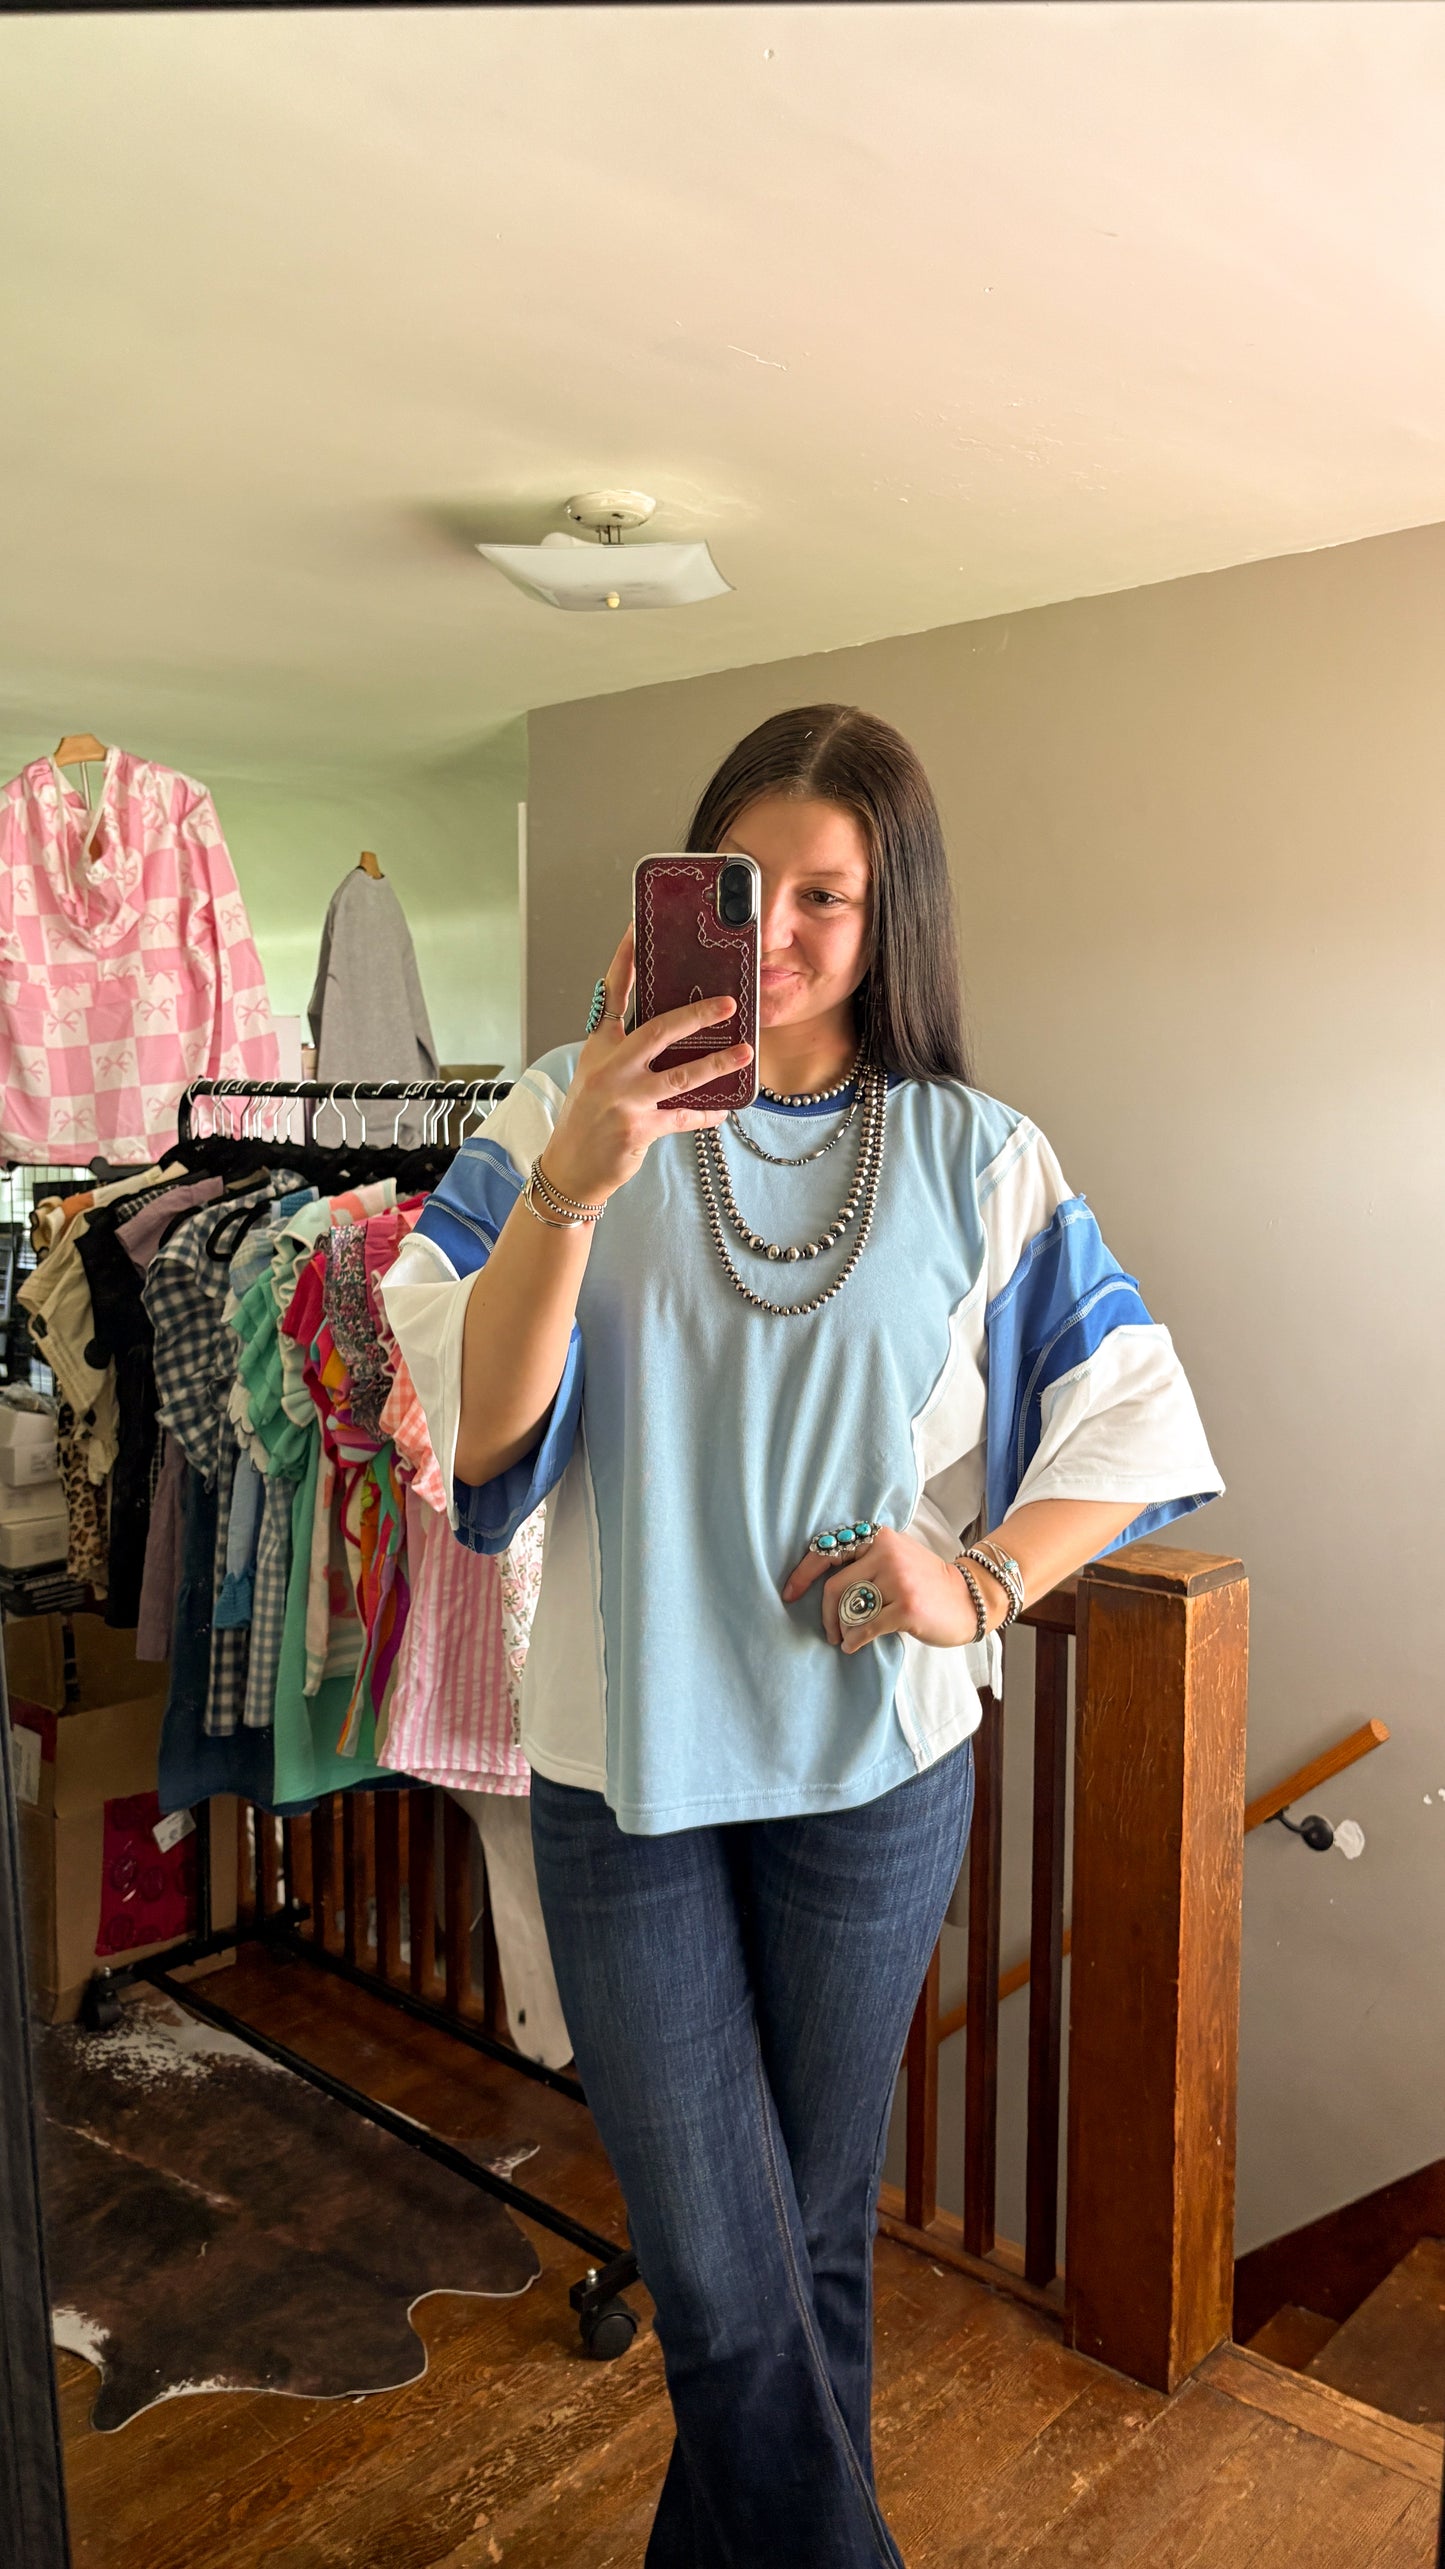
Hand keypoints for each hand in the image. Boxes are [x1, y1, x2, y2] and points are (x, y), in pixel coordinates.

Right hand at [543, 926, 753, 1204]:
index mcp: (599, 1047)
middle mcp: (610, 1068)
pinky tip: (725, 1109)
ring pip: (681, 1075)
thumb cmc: (586, 1116)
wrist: (570, 1166)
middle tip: (728, 1003)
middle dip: (696, 1015)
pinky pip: (685, 1116)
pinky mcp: (639, 1128)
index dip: (625, 959)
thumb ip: (625, 1049)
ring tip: (744, 1053)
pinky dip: (707, 1113)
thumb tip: (672, 1028)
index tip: (638, 927)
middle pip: (658, 1030)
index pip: (612, 993)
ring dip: (717, 1064)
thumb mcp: (596, 1073)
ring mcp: (624, 1099)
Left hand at [781, 1525, 1005, 1653]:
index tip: (789, 1593)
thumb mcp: (896, 1557)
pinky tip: (853, 1647)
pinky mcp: (907, 1607)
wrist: (969, 1599)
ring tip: (846, 1638)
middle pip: (835, 1587)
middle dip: (826, 1614)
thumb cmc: (926, 1583)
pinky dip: (854, 1641)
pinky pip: (865, 1629)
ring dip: (843, 1630)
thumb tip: (819, 1581)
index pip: (829, 1550)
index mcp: (880, 1538)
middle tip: (829, 1632)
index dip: (803, 1573)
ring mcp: (899, 1580)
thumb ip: (864, 1561)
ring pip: (850, 1610)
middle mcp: (888, 1554)